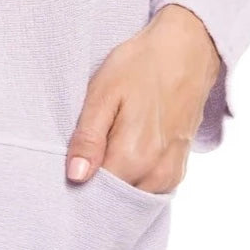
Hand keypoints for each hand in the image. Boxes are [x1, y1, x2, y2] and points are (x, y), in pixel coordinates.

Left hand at [65, 3, 221, 193]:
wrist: (187, 50)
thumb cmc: (140, 65)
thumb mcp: (103, 94)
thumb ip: (89, 138)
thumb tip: (76, 177)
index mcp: (134, 156)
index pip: (97, 194)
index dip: (77, 186)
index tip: (63, 173)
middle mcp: (157, 172)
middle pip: (116, 199)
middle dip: (95, 190)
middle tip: (79, 162)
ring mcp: (172, 172)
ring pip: (134, 196)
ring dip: (115, 186)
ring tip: (99, 156)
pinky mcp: (179, 166)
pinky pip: (150, 188)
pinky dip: (133, 181)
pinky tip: (120, 158)